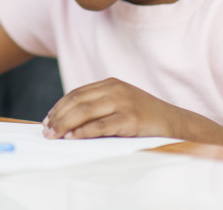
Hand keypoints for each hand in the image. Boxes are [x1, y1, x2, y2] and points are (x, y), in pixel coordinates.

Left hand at [41, 78, 178, 139]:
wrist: (175, 122)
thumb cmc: (145, 116)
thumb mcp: (121, 102)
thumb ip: (99, 105)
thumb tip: (68, 120)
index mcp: (111, 83)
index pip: (76, 93)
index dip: (59, 107)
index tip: (47, 120)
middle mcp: (115, 89)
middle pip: (77, 101)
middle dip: (58, 116)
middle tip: (46, 131)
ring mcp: (123, 103)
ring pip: (85, 112)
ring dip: (65, 124)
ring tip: (54, 135)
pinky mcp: (131, 120)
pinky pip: (101, 126)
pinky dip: (83, 132)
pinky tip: (72, 137)